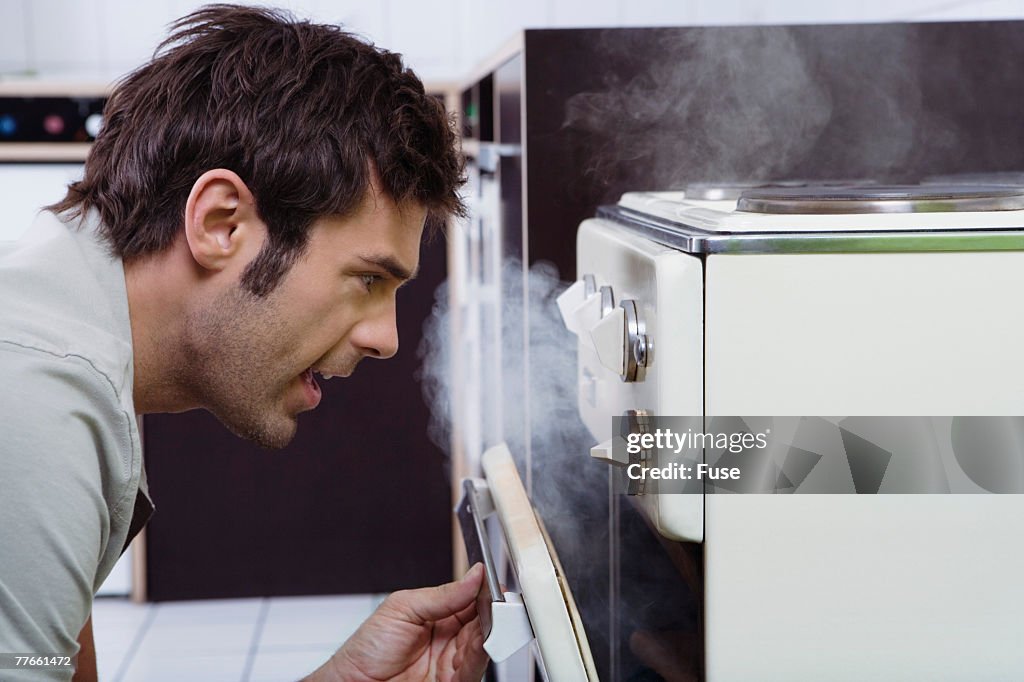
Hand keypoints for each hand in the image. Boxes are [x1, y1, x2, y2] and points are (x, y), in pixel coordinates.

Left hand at [307, 564, 487, 680]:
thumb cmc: (367, 649)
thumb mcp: (403, 608)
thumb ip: (442, 595)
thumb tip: (473, 576)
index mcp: (437, 616)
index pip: (469, 600)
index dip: (483, 591)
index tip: (493, 584)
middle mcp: (448, 640)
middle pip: (481, 622)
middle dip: (492, 610)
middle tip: (497, 601)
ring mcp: (451, 662)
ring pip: (482, 645)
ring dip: (491, 631)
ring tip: (492, 618)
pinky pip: (473, 668)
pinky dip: (481, 654)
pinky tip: (483, 641)